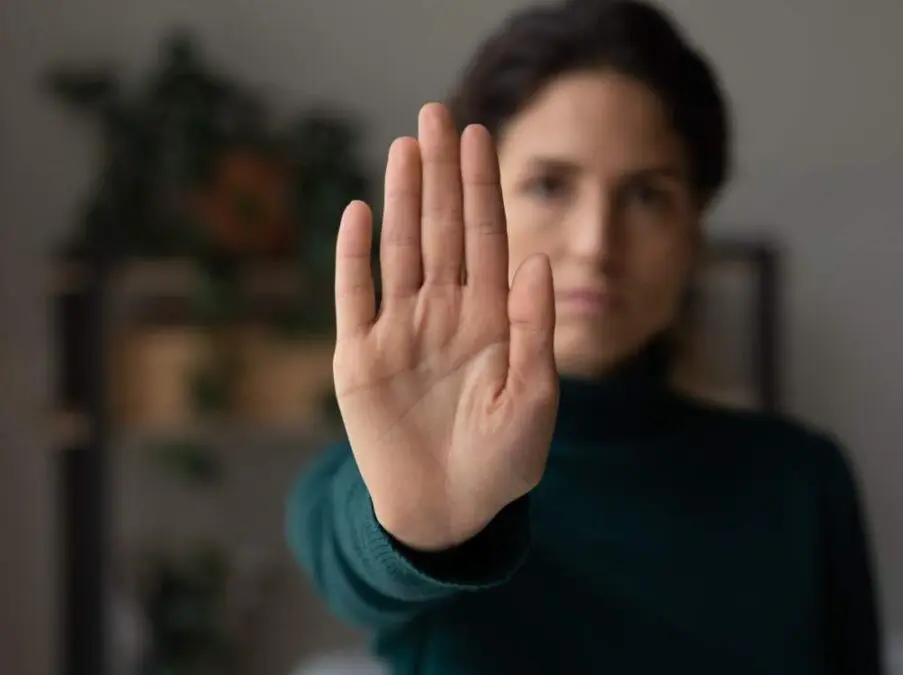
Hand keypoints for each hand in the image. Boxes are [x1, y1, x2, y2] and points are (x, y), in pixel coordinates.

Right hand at [332, 103, 558, 551]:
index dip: (481, 188)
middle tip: (437, 113)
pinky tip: (357, 211)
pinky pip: (354, 297)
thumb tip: (539, 260)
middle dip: (440, 173)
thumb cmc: (503, 463)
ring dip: (400, 199)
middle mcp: (445, 315)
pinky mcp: (360, 361)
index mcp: (491, 320)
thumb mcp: (535, 400)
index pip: (485, 238)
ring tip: (405, 147)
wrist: (450, 514)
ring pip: (399, 250)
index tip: (480, 134)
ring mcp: (401, 333)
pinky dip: (353, 256)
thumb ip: (536, 331)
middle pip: (440, 229)